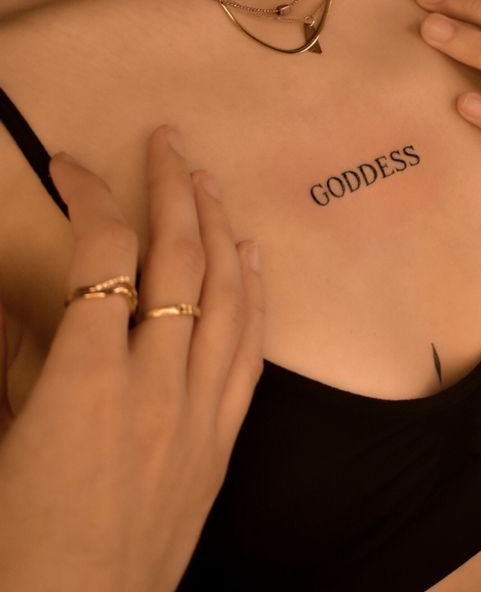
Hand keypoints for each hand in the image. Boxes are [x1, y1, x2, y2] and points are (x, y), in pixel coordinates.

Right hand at [0, 124, 264, 591]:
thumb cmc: (16, 544)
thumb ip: (11, 360)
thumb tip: (19, 299)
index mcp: (87, 380)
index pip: (102, 252)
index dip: (88, 194)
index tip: (70, 165)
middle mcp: (157, 382)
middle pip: (179, 255)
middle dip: (174, 186)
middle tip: (169, 140)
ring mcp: (200, 409)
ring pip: (226, 291)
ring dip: (219, 226)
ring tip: (209, 180)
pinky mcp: (223, 438)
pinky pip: (251, 348)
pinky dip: (253, 292)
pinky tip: (253, 257)